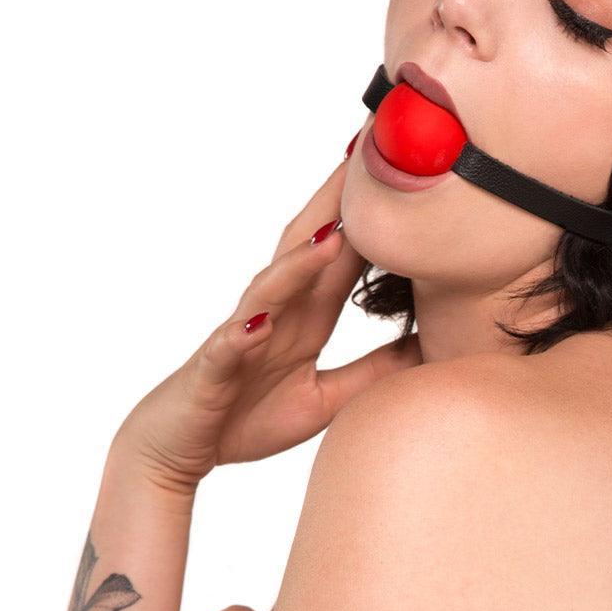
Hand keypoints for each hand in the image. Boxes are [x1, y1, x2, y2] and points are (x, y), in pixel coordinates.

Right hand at [113, 144, 421, 493]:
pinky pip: (227, 349)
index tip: (403, 174)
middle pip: (307, 250)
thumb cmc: (249, 416)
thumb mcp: (328, 396)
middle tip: (366, 160)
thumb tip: (432, 344)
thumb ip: (376, 369)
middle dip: (335, 205)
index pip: (345, 256)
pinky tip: (260, 322)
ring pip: (270, 289)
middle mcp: (277, 313)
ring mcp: (242, 337)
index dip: (372, 218)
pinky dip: (243, 335)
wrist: (180, 450)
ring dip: (299, 262)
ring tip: (333, 236)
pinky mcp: (213, 371)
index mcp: (307, 315)